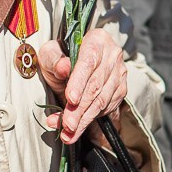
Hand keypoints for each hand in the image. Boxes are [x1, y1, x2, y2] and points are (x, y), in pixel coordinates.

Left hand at [40, 28, 126, 142]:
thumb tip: (64, 67)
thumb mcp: (51, 52)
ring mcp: (119, 73)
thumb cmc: (61, 56)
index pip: (89, 62)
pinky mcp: (120, 90)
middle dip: (80, 108)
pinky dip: (90, 120)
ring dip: (84, 119)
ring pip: (102, 100)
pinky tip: (76, 128)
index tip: (70, 99)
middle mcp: (112, 55)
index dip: (79, 82)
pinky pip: (107, 108)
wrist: (71, 63)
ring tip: (68, 131)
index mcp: (97, 40)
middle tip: (67, 124)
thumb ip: (54, 59)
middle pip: (96, 85)